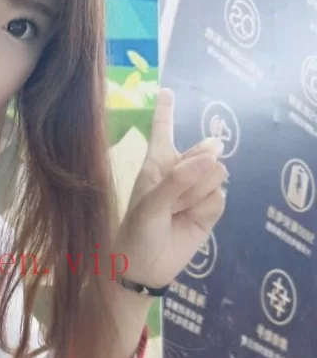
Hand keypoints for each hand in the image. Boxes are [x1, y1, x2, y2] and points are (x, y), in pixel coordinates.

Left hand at [113, 87, 226, 288]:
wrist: (143, 267)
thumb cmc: (136, 230)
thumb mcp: (150, 203)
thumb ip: (179, 179)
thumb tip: (214, 155)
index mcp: (157, 163)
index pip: (163, 130)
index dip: (167, 111)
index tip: (167, 90)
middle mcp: (179, 171)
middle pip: (207, 151)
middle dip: (197, 168)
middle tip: (174, 195)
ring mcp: (196, 190)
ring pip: (217, 174)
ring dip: (197, 193)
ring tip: (176, 212)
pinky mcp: (209, 209)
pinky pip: (220, 197)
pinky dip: (205, 209)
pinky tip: (189, 220)